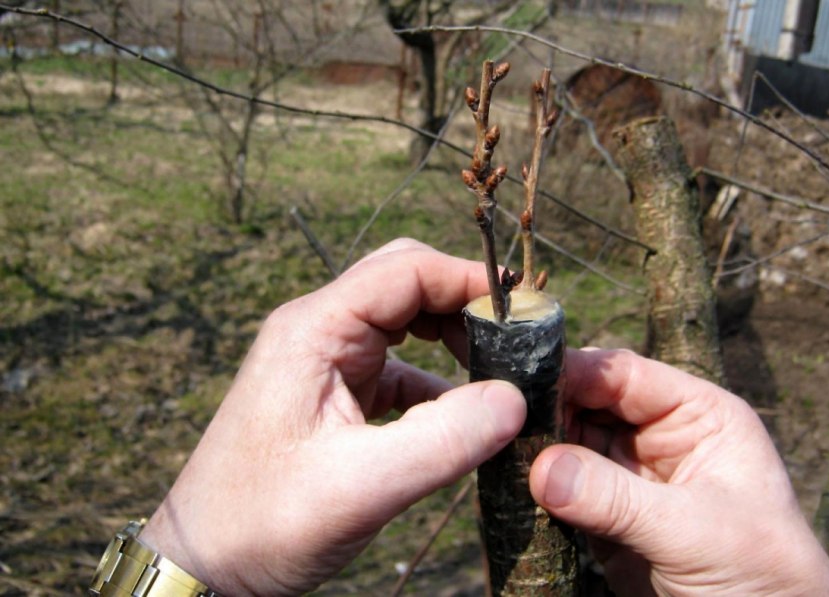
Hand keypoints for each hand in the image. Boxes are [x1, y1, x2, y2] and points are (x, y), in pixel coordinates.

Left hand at [139, 239, 525, 595]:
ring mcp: (324, 361)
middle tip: (514, 339)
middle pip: (405, 282)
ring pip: (404, 320)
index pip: (405, 270)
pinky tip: (464, 415)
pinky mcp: (334, 393)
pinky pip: (398, 367)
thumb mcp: (359, 486)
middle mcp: (317, 331)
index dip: (469, 280)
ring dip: (452, 337)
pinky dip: (437, 381)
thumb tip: (515, 398)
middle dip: (463, 302)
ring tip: (498, 373)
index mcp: (313, 330)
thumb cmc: (264, 523)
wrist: (205, 564)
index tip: (524, 308)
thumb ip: (443, 440)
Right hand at [529, 349, 828, 595]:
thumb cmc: (761, 575)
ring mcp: (631, 477)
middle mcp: (660, 436)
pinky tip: (510, 484)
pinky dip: (536, 488)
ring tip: (498, 453)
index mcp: (698, 415)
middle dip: (547, 409)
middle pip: (589, 403)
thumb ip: (618, 498)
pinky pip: (562, 490)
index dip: (575, 371)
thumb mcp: (693, 530)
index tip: (522, 378)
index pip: (626, 376)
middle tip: (500, 420)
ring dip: (536, 449)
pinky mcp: (608, 518)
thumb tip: (542, 468)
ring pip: (569, 444)